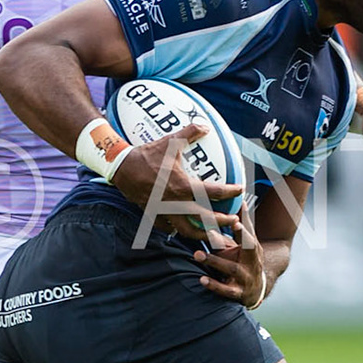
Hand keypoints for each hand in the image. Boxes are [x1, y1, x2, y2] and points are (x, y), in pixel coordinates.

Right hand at [110, 123, 241, 247]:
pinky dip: (178, 230)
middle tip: (235, 221)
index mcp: (183, 186)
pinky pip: (169, 228)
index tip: (240, 190)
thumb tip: (205, 126)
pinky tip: (184, 229)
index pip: (214, 192)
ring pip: (188, 231)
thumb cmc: (147, 155)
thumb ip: (189, 133)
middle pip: (206, 219)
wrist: (121, 168)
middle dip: (223, 221)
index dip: (231, 192)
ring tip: (214, 235)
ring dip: (203, 234)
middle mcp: (176, 202)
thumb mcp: (169, 142)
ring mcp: (164, 211)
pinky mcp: (153, 215)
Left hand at [192, 208, 265, 303]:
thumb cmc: (245, 260)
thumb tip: (239, 200)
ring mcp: (246, 278)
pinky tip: (201, 280)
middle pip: (245, 249)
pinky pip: (226, 290)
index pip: (248, 235)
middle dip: (232, 241)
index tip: (235, 221)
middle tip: (212, 232)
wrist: (256, 289)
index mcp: (252, 247)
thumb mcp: (245, 244)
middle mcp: (252, 261)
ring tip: (197, 255)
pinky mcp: (238, 293)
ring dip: (214, 261)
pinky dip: (214, 286)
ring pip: (231, 269)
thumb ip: (241, 225)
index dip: (243, 229)